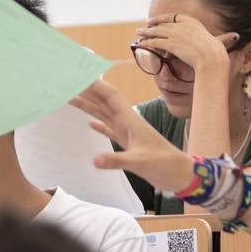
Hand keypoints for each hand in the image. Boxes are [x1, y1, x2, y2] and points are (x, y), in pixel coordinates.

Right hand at [70, 79, 194, 191]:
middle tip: (69, 84)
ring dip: (89, 106)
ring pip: (105, 114)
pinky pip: (110, 130)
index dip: (96, 85)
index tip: (80, 76)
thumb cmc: (165, 165)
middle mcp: (128, 123)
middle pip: (104, 102)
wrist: (181, 175)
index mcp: (131, 121)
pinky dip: (100, 126)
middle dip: (88, 91)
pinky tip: (90, 123)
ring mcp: (128, 133)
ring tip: (72, 99)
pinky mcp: (128, 144)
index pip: (111, 96)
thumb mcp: (140, 162)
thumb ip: (117, 160)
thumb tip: (95, 160)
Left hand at [135, 13, 236, 73]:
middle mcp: (183, 25)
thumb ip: (221, 38)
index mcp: (193, 22)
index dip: (163, 18)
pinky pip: (155, 42)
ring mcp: (176, 33)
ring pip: (157, 31)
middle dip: (152, 25)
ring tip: (138, 34)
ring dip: (146, 33)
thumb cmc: (218, 54)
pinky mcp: (171, 43)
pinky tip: (140, 44)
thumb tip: (235, 36)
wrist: (212, 59)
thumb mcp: (219, 42)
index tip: (155, 20)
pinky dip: (147, 43)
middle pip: (163, 23)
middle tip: (143, 27)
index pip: (175, 17)